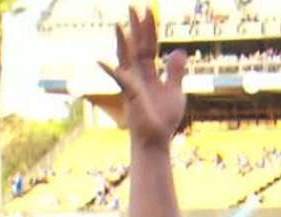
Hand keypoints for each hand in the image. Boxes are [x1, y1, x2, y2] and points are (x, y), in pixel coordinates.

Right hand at [99, 7, 185, 148]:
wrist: (157, 139)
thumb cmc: (164, 118)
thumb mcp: (175, 92)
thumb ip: (175, 73)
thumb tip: (178, 52)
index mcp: (150, 73)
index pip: (150, 46)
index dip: (150, 30)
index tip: (149, 11)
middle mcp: (139, 75)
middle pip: (138, 47)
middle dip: (136, 27)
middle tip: (133, 6)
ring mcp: (133, 84)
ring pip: (127, 59)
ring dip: (123, 43)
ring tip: (119, 26)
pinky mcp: (131, 95)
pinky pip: (121, 81)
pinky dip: (112, 71)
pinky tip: (101, 62)